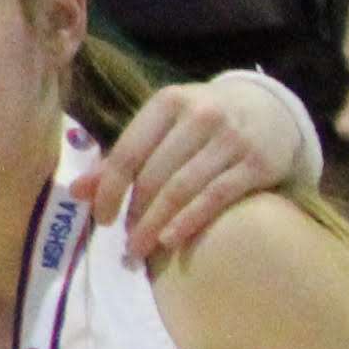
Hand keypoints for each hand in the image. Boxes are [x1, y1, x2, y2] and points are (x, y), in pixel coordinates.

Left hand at [85, 66, 323, 266]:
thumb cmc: (201, 123)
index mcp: (169, 102)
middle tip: (125, 239)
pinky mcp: (258, 163)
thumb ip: (121, 158)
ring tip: (141, 246)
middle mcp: (202, 115)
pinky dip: (188, 222)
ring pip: (181, 189)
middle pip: (153, 175)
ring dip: (155, 224)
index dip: (109, 191)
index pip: (127, 153)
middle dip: (134, 213)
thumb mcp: (162, 127)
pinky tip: (169, 240)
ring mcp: (232, 138)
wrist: (272, 110)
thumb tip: (76, 191)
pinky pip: (215, 198)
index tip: (102, 219)